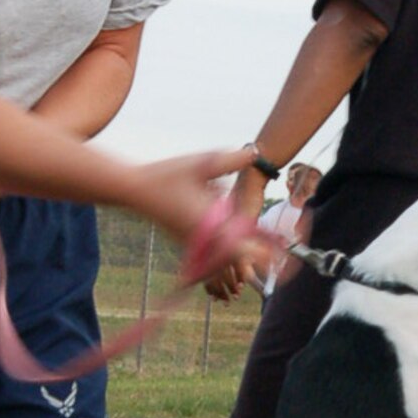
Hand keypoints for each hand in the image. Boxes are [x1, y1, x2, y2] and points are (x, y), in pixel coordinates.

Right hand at [134, 151, 271, 286]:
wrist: (134, 191)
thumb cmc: (165, 175)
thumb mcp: (201, 162)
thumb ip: (230, 160)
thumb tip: (257, 153)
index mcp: (209, 221)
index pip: (243, 244)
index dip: (264, 250)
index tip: (283, 251)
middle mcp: (202, 237)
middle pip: (236, 257)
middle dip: (258, 259)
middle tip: (283, 261)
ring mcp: (193, 242)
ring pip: (222, 259)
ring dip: (241, 260)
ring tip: (263, 264)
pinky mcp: (186, 242)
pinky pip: (211, 255)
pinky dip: (224, 256)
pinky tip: (233, 258)